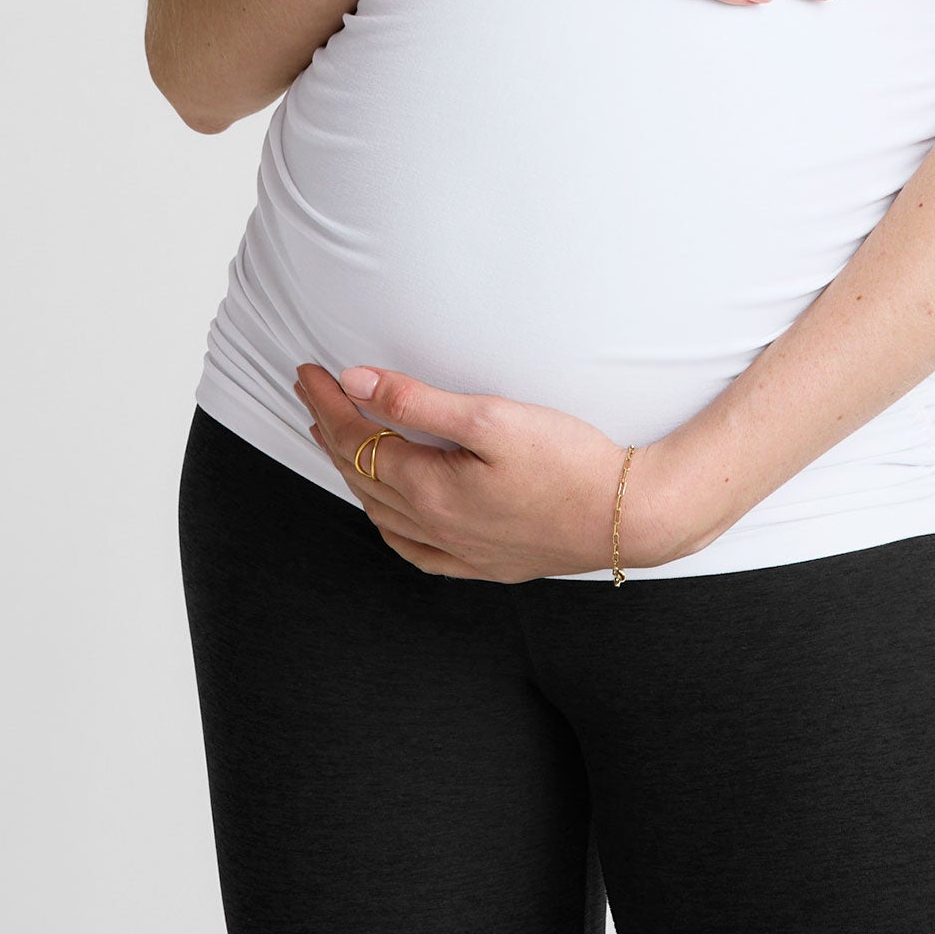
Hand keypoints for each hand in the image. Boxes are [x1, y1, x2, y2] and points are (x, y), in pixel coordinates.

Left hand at [292, 361, 701, 580]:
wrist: (626, 516)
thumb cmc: (568, 461)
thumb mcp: (490, 418)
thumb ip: (418, 402)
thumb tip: (357, 383)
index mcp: (428, 490)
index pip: (357, 440)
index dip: (328, 403)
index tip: (308, 370)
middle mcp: (434, 528)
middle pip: (362, 476)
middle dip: (331, 430)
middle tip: (312, 393)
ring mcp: (459, 551)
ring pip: (382, 512)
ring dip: (353, 472)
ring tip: (336, 440)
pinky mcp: (485, 562)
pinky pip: (414, 549)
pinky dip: (387, 523)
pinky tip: (388, 514)